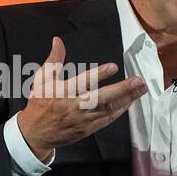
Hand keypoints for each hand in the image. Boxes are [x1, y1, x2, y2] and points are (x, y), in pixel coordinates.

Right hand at [17, 36, 147, 160]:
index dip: (98, 75)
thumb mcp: (42, 79)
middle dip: (121, 89)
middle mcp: (74, 106)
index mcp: (62, 92)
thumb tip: (58, 41)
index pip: (82, 82)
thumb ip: (53, 60)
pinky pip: (107, 119)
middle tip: (137, 81)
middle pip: (101, 98)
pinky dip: (120, 111)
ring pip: (108, 109)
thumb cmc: (40, 104)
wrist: (36, 134)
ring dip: (126, 99)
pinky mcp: (88, 129)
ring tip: (140, 89)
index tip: (113, 67)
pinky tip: (130, 102)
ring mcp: (83, 119)